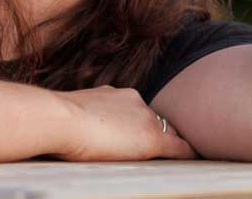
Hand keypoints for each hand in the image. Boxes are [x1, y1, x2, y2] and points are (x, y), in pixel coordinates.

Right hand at [50, 85, 197, 160]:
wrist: (60, 119)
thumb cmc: (56, 119)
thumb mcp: (73, 111)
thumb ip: (86, 115)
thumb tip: (79, 123)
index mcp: (116, 94)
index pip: (137, 112)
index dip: (140, 125)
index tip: (139, 135)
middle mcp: (135, 101)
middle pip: (155, 119)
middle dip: (159, 131)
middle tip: (165, 145)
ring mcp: (145, 117)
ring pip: (167, 131)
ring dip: (171, 141)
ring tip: (179, 153)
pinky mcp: (151, 138)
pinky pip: (178, 147)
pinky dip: (187, 152)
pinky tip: (195, 157)